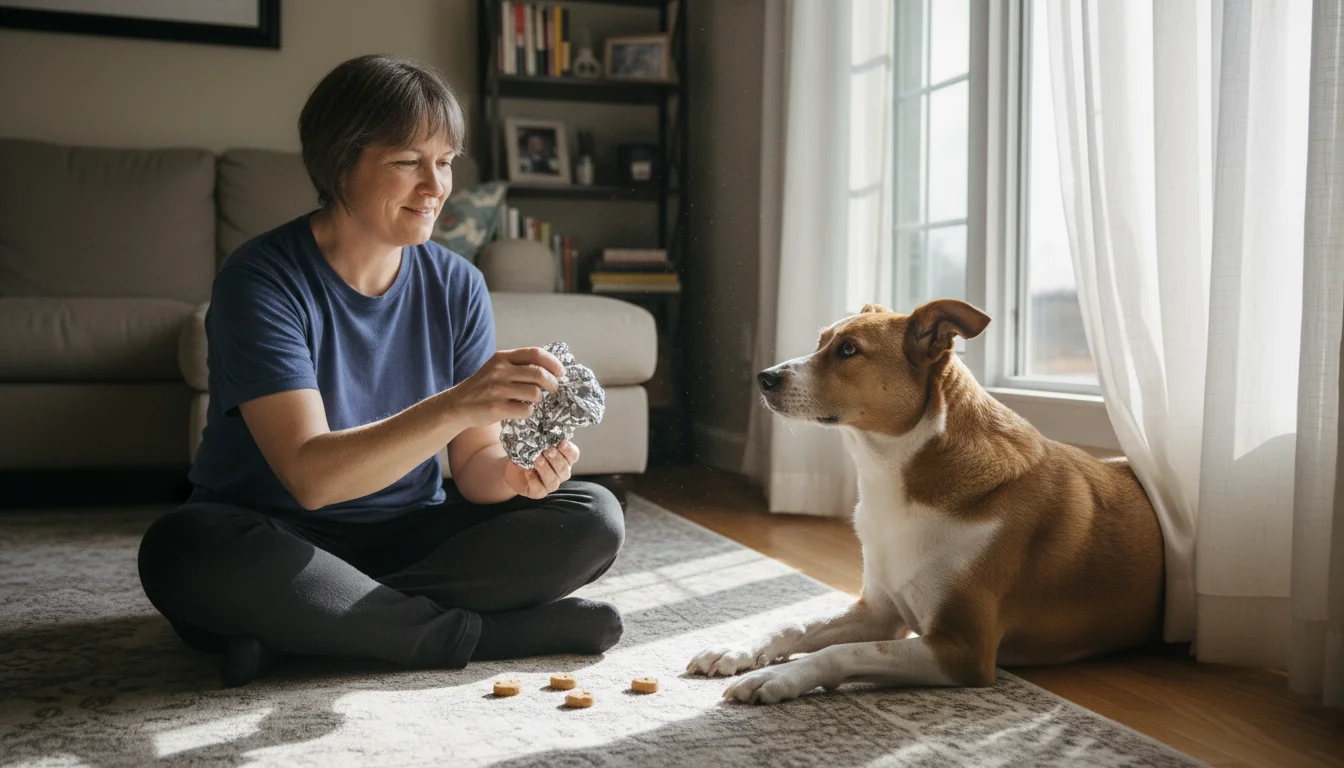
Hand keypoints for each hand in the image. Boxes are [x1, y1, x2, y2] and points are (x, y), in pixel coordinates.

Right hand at [448, 348, 563, 428]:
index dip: (553, 363)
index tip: (561, 372)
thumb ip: (518, 365)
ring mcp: (497, 389)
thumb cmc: (482, 387)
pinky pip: (526, 409)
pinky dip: (528, 412)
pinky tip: (521, 410)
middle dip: (552, 383)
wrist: (457, 406)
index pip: (535, 354)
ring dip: (539, 399)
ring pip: (535, 393)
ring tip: (532, 401)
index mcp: (502, 357)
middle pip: (539, 373)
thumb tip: (550, 369)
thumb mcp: (497, 368)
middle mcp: (500, 371)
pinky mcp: (497, 407)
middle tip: (554, 389)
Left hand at [503, 440, 580, 498]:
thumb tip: (541, 433)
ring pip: (553, 481)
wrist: (514, 468)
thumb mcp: (535, 444)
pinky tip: (527, 472)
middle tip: (548, 451)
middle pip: (565, 469)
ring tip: (537, 460)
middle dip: (556, 460)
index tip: (562, 442)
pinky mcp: (538, 492)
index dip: (569, 450)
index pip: (573, 455)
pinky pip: (539, 489)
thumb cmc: (528, 453)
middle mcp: (560, 473)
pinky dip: (533, 479)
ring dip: (546, 470)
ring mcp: (550, 484)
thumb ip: (541, 440)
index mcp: (564, 459)